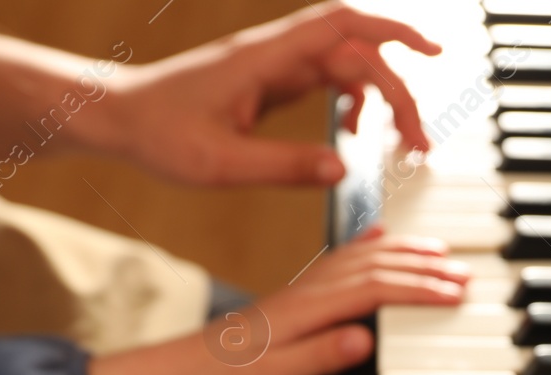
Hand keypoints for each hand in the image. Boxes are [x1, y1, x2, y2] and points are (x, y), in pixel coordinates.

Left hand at [87, 227, 471, 374]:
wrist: (179, 371)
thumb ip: (319, 356)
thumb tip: (364, 338)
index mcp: (306, 310)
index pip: (374, 289)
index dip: (419, 289)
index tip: (454, 293)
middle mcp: (306, 292)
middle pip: (376, 267)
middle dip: (423, 268)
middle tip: (463, 273)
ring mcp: (300, 289)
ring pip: (362, 257)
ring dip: (404, 253)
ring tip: (439, 251)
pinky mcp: (294, 295)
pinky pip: (339, 259)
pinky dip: (367, 243)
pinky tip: (380, 236)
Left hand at [105, 2, 438, 185]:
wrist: (118, 118)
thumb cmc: (157, 135)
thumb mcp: (219, 165)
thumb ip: (283, 167)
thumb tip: (342, 171)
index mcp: (265, 59)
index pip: (344, 27)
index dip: (394, 32)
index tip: (433, 54)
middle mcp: (274, 54)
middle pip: (357, 50)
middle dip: (399, 88)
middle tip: (419, 142)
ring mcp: (273, 66)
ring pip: (346, 65)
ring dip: (379, 97)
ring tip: (398, 144)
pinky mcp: (269, 82)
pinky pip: (326, 80)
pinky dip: (351, 101)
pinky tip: (351, 132)